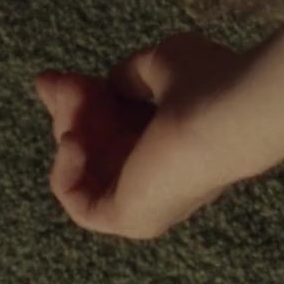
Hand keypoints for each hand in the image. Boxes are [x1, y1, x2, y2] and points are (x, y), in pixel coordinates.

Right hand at [35, 32, 258, 239]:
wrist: (232, 115)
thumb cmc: (211, 85)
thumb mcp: (162, 64)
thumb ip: (133, 74)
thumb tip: (109, 81)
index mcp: (174, 144)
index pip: (118, 130)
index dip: (83, 103)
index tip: (55, 78)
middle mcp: (162, 176)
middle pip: (97, 149)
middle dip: (70, 111)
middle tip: (51, 81)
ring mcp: (147, 203)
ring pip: (86, 171)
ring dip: (69, 129)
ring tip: (74, 100)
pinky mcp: (131, 219)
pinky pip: (80, 203)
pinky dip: (67, 169)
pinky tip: (74, 138)